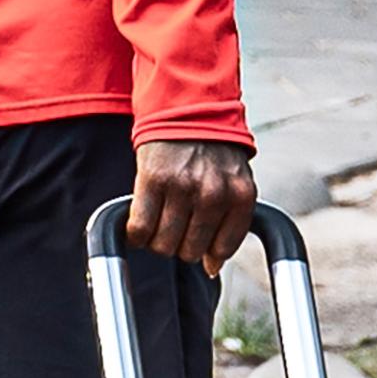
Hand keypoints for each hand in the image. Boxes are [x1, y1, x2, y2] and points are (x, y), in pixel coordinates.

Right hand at [124, 135, 255, 271]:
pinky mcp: (153, 180)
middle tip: (175, 223)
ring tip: (158, 221)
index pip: (222, 250)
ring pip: (163, 245)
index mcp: (241, 196)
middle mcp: (215, 193)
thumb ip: (228, 223)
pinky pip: (140, 229)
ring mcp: (183, 187)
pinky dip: (135, 234)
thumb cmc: (212, 152)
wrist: (186, 108)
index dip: (205, 251)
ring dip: (156, 240)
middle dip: (179, 244)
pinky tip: (138, 224)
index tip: (194, 238)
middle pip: (190, 252)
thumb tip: (211, 269)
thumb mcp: (234, 182)